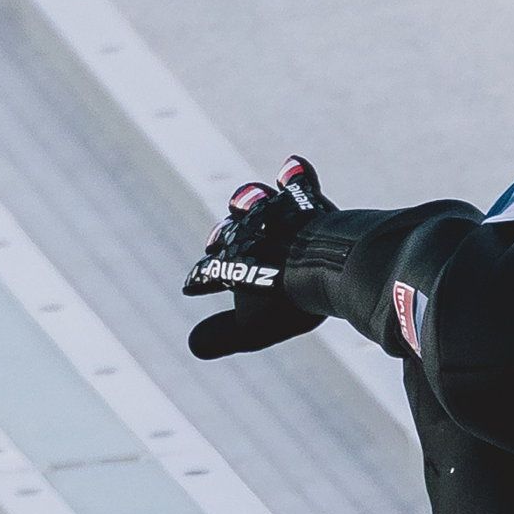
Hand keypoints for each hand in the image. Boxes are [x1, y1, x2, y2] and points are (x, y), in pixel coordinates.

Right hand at [182, 155, 330, 358]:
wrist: (323, 262)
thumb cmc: (287, 298)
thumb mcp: (252, 327)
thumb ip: (222, 336)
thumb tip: (193, 345)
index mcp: (230, 262)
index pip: (207, 272)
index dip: (199, 281)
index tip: (190, 287)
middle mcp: (246, 231)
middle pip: (228, 233)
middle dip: (220, 239)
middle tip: (214, 243)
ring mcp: (275, 213)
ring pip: (253, 203)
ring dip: (246, 205)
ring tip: (243, 205)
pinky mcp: (307, 200)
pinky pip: (297, 182)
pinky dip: (293, 176)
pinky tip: (293, 167)